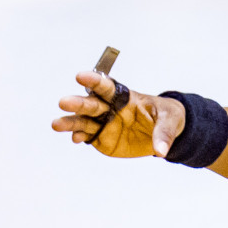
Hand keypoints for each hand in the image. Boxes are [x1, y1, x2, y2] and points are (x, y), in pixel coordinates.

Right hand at [51, 71, 186, 157]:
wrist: (164, 132)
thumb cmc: (167, 117)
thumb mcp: (171, 120)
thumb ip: (164, 133)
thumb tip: (161, 151)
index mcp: (124, 97)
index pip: (106, 87)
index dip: (94, 81)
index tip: (81, 76)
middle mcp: (109, 108)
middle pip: (90, 104)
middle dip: (77, 103)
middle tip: (63, 101)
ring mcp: (103, 124)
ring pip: (83, 121)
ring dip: (70, 122)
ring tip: (56, 124)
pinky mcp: (101, 138)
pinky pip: (87, 137)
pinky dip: (79, 137)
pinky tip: (75, 138)